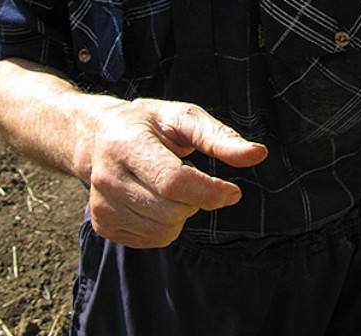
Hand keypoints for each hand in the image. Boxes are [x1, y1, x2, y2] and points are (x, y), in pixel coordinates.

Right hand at [85, 98, 267, 247]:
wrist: (101, 136)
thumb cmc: (152, 124)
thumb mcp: (185, 118)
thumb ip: (220, 138)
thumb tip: (259, 154)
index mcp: (128, 143)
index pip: (173, 181)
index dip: (209, 191)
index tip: (233, 191)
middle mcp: (108, 177)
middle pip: (170, 211)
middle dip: (195, 199)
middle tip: (190, 176)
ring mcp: (101, 204)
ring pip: (162, 231)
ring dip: (180, 213)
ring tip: (170, 185)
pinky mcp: (103, 225)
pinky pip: (151, 241)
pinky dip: (165, 225)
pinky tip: (156, 200)